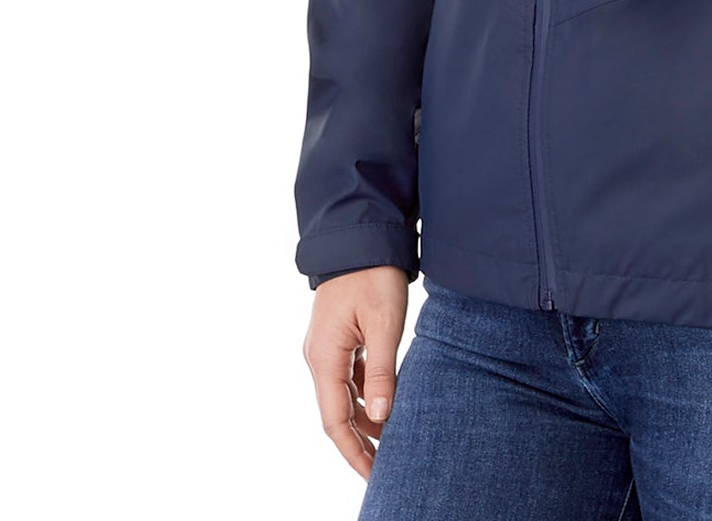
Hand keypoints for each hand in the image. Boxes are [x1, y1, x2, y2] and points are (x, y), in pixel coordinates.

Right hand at [303, 267, 410, 479]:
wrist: (361, 236)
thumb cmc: (373, 275)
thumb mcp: (385, 323)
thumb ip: (382, 372)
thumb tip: (381, 418)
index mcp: (325, 358)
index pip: (334, 422)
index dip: (354, 452)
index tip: (375, 475)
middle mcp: (319, 358)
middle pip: (336, 414)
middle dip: (360, 442)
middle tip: (387, 466)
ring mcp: (326, 348)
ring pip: (343, 396)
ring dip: (365, 419)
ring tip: (392, 440)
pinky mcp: (338, 338)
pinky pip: (349, 377)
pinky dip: (366, 394)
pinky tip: (387, 402)